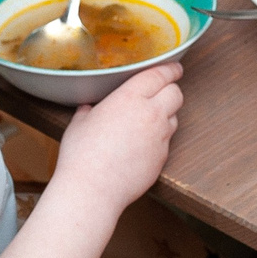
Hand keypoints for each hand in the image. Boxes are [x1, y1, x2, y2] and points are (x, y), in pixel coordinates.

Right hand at [51, 62, 182, 215]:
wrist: (93, 190)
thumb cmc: (82, 155)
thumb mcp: (79, 124)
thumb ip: (87, 111)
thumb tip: (87, 109)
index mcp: (130, 97)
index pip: (160, 75)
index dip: (170, 69)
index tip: (174, 67)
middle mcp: (151, 114)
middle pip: (176, 93)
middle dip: (172, 89)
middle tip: (163, 91)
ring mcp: (160, 137)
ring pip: (174, 117)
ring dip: (167, 115)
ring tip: (149, 120)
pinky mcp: (162, 158)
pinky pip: (167, 141)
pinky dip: (160, 138)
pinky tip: (143, 144)